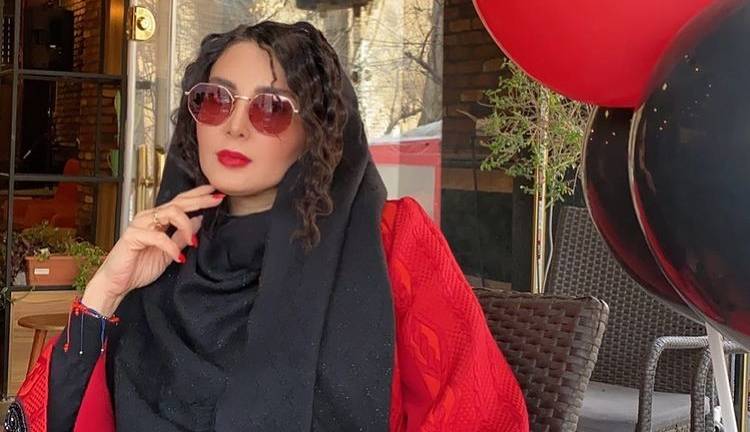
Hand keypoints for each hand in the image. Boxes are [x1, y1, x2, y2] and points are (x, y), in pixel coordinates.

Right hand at [82, 185, 223, 314]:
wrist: (117, 283)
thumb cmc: (139, 267)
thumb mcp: (170, 251)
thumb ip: (182, 236)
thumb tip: (200, 219)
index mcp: (158, 219)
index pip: (180, 202)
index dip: (198, 195)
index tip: (215, 192)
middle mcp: (149, 217)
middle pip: (178, 203)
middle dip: (199, 200)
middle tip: (216, 199)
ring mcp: (140, 225)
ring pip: (169, 212)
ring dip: (186, 225)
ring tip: (193, 241)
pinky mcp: (132, 236)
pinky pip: (158, 237)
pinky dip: (171, 246)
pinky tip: (178, 257)